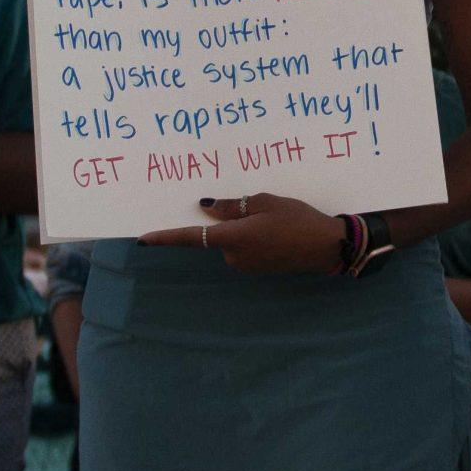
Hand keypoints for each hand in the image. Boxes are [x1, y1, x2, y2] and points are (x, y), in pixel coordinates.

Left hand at [138, 193, 344, 273]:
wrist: (326, 247)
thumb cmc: (298, 220)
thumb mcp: (265, 203)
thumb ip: (233, 206)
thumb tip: (207, 206)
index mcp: (233, 237)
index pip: (191, 237)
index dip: (166, 237)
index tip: (143, 238)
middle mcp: (234, 256)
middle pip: (218, 233)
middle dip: (231, 218)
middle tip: (260, 206)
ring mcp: (246, 264)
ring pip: (233, 239)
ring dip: (245, 226)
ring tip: (276, 215)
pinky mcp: (258, 267)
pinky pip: (246, 247)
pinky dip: (254, 235)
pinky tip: (277, 227)